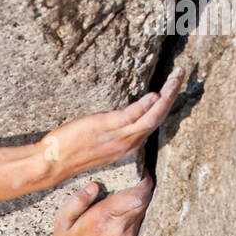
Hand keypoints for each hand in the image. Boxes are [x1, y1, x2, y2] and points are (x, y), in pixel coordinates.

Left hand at [39, 66, 183, 184]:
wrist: (52, 163)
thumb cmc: (70, 152)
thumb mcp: (98, 142)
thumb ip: (113, 131)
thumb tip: (123, 116)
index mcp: (126, 146)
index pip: (152, 123)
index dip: (165, 105)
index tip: (173, 88)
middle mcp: (127, 144)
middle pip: (158, 117)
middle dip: (173, 95)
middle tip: (182, 72)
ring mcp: (119, 137)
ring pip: (152, 116)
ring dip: (168, 95)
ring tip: (178, 74)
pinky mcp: (108, 128)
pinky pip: (133, 116)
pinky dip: (146, 105)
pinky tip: (156, 93)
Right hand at [51, 173, 153, 235]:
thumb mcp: (62, 221)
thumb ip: (77, 201)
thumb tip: (94, 186)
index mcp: (103, 217)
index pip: (137, 194)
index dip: (142, 179)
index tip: (139, 170)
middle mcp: (119, 226)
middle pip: (145, 200)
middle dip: (144, 185)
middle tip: (137, 175)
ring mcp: (126, 235)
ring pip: (144, 208)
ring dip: (141, 196)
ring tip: (131, 187)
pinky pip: (139, 218)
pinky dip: (137, 207)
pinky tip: (126, 203)